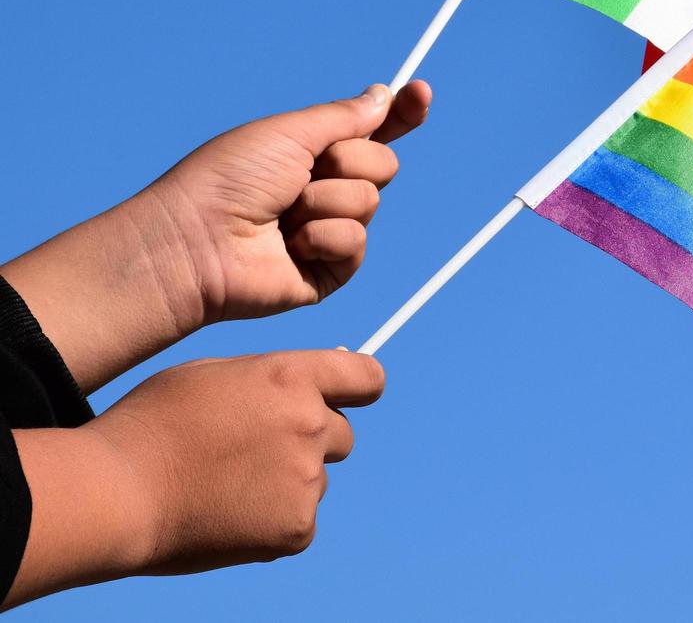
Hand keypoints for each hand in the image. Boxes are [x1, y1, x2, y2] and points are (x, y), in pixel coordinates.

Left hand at [2, 81, 429, 390]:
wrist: (196, 241)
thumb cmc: (227, 180)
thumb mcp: (288, 132)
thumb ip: (344, 116)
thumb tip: (383, 95)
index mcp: (312, 152)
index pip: (372, 131)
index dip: (400, 113)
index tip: (422, 93)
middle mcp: (324, 188)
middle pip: (382, 163)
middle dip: (347, 161)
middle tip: (301, 173)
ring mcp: (328, 229)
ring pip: (370, 201)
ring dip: (326, 201)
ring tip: (284, 214)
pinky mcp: (330, 269)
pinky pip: (357, 242)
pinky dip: (326, 236)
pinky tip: (292, 244)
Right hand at [94, 350, 385, 574]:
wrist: (114, 494)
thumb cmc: (149, 427)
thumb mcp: (209, 375)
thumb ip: (267, 376)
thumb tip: (311, 383)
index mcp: (291, 379)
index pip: (366, 377)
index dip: (358, 387)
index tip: (350, 397)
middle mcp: (310, 425)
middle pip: (341, 434)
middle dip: (310, 440)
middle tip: (253, 452)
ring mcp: (306, 479)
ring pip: (315, 479)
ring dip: (286, 481)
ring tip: (224, 486)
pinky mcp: (296, 528)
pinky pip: (299, 521)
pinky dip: (272, 521)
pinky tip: (226, 515)